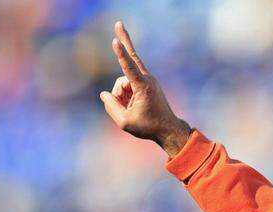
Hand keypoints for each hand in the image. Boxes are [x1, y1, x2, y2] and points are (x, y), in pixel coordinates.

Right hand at [99, 21, 191, 155]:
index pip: (129, 68)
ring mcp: (147, 80)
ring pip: (123, 80)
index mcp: (143, 87)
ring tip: (130, 108)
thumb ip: (111, 107)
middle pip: (132, 57)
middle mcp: (147, 80)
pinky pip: (128, 84)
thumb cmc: (148, 127)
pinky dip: (124, 94)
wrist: (168, 129)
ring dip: (120, 94)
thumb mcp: (125, 122)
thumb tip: (104, 94)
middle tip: (118, 22)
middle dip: (124, 40)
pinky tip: (131, 105)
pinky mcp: (146, 83)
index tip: (115, 42)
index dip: (120, 54)